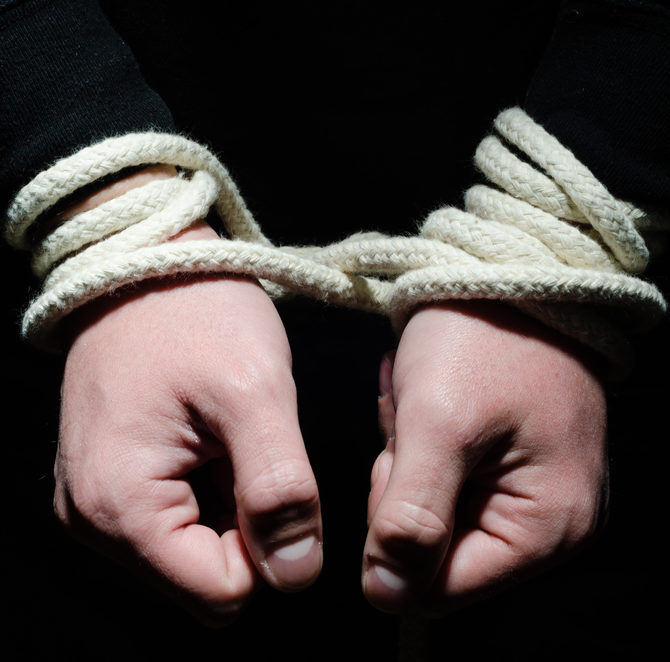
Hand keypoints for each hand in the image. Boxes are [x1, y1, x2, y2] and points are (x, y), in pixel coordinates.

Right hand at [53, 179, 321, 625]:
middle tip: (251, 443)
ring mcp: (100, 499)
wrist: (148, 264)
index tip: (277, 475)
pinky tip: (213, 433)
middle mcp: (95, 518)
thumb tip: (296, 576)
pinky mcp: (115, 478)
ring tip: (230, 431)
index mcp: (121, 505)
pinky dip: (213, 485)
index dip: (269, 544)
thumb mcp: (254, 393)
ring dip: (233, 499)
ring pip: (198, 545)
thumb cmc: (197, 313)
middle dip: (249, 520)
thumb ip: (278, 488)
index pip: (220, 590)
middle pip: (207, 572)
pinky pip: (180, 515)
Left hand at [363, 300, 607, 613]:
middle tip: (411, 425)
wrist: (504, 272)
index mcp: (546, 528)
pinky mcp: (504, 463)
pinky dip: (418, 442)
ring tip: (420, 402)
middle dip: (404, 488)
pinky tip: (424, 398)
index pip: (443, 590)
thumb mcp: (438, 425)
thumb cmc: (481, 339)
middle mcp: (548, 523)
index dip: (396, 540)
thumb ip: (412, 518)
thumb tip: (387, 597)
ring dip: (408, 459)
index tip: (398, 466)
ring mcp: (527, 491)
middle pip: (435, 551)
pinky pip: (442, 478)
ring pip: (431, 512)